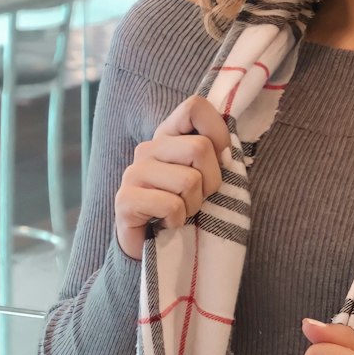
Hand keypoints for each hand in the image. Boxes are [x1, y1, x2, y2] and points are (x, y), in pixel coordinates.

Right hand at [114, 94, 233, 261]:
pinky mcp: (125, 199)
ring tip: (182, 212)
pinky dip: (178, 220)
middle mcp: (149, 149)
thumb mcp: (207, 177)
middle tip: (199, 198)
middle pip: (200, 148)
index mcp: (169, 136)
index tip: (219, 160)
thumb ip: (216, 155)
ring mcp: (134, 172)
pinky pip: (171, 204)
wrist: (154, 248)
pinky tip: (167, 223)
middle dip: (212, 182)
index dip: (218, 133)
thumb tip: (228, 149)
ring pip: (189, 180)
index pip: (195, 107)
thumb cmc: (186, 208)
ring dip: (194, 206)